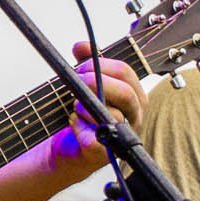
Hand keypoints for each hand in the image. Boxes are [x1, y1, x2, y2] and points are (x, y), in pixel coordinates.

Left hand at [47, 42, 140, 173]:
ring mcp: (123, 136)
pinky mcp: (104, 154)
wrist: (66, 147)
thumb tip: (81, 46)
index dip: (100, 65)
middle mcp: (134, 116)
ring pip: (112, 115)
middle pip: (125, 92)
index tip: (80, 66)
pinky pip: (94, 137)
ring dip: (84, 106)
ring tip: (74, 107)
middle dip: (95, 82)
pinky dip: (78, 126)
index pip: (126, 72)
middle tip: (76, 82)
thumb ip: (86, 62)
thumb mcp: (84, 83)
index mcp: (134, 96)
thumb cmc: (80, 114)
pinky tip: (73, 123)